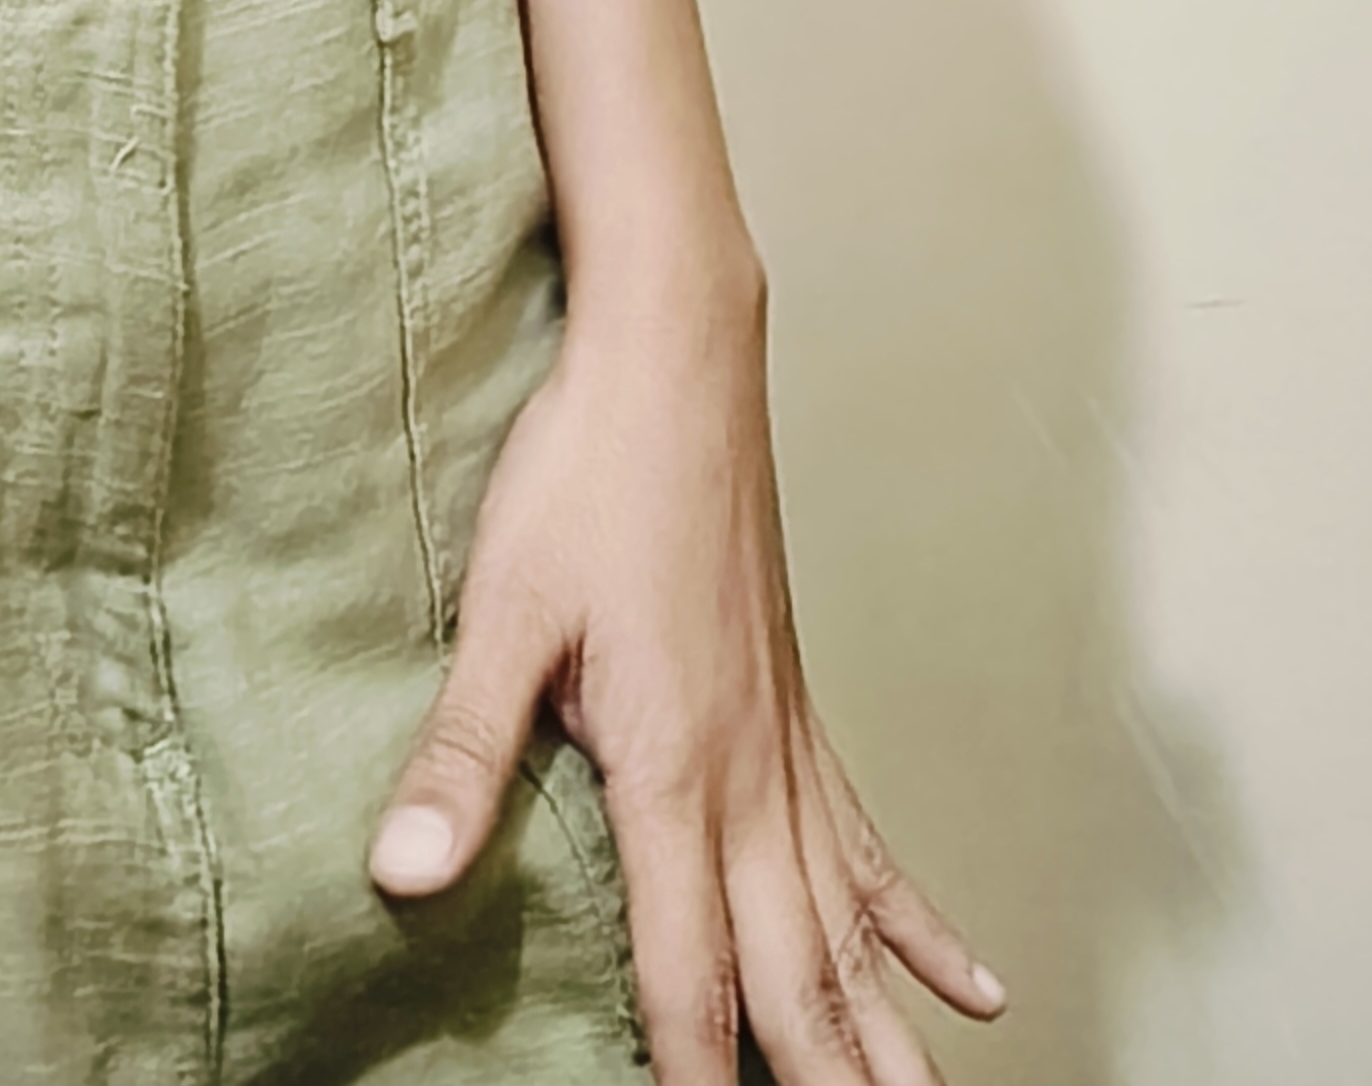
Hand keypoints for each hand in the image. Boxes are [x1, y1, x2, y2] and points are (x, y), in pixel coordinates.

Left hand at [367, 277, 1005, 1083]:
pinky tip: (970, 986)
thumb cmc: (583, 471)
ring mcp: (785, 746)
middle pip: (796, 975)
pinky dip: (916, 926)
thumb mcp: (502, 608)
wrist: (674, 358)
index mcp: (674, 769)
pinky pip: (870, 846)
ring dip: (882, 1031)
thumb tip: (401, 874)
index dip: (694, 1076)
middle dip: (824, 1079)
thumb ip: (460, 752)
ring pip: (848, 929)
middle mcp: (748, 777)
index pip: (689, 974)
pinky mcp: (796, 709)